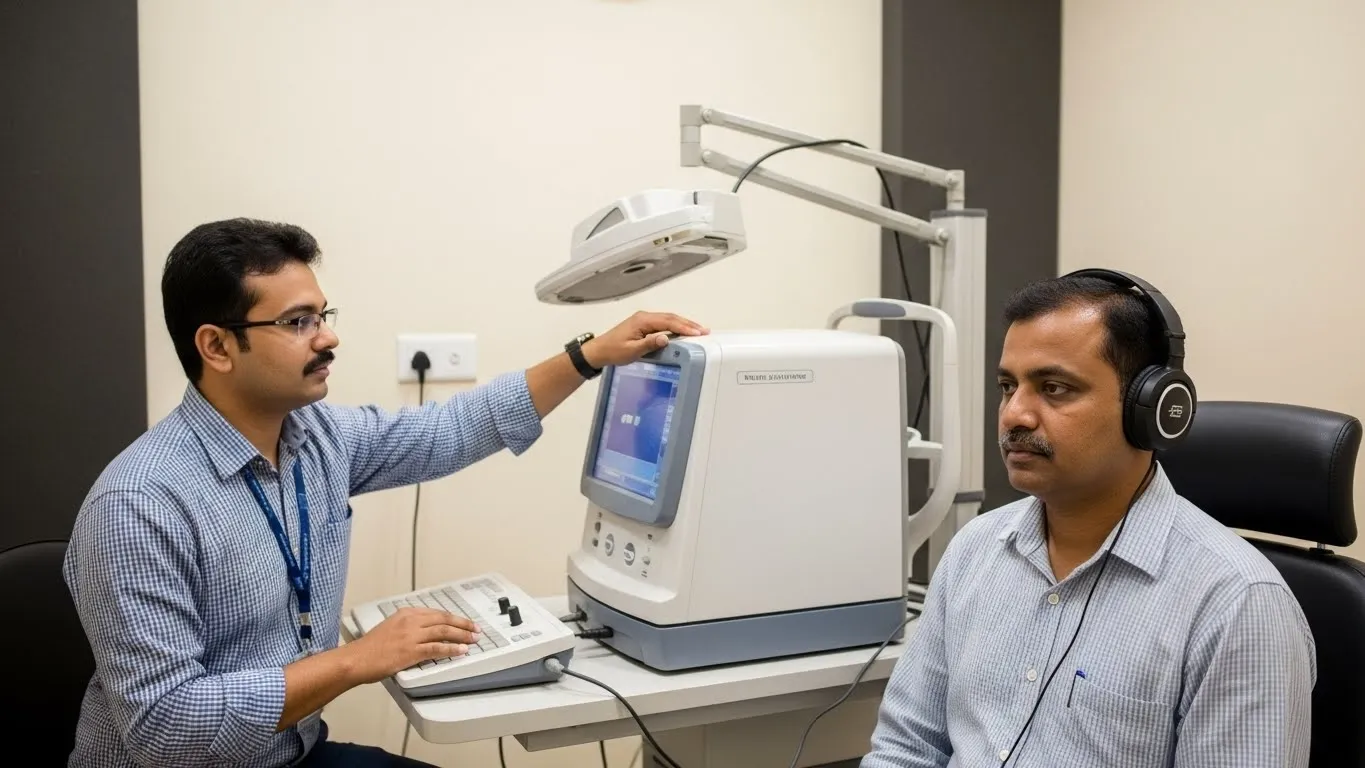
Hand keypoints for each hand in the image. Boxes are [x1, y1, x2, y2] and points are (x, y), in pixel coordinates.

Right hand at [343, 607, 479, 683]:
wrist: (357, 659)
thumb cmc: (370, 648)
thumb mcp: (390, 627)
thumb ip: (408, 627)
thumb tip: (424, 632)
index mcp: (406, 613)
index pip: (436, 613)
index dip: (453, 617)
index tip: (463, 622)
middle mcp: (411, 621)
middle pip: (444, 619)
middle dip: (463, 624)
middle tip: (475, 629)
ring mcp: (412, 635)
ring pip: (444, 631)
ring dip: (462, 635)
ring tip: (474, 639)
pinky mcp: (411, 651)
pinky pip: (437, 648)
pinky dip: (452, 649)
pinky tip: (461, 650)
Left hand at [582, 311, 707, 367]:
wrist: (599, 350)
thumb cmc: (613, 351)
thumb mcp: (631, 351)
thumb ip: (649, 344)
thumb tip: (666, 338)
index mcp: (642, 320)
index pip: (668, 322)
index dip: (684, 327)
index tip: (698, 333)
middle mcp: (644, 317)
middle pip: (671, 318)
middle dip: (688, 324)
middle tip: (704, 330)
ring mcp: (644, 320)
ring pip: (668, 319)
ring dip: (683, 324)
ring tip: (698, 330)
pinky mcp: (644, 325)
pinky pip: (664, 323)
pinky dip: (675, 326)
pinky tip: (683, 332)